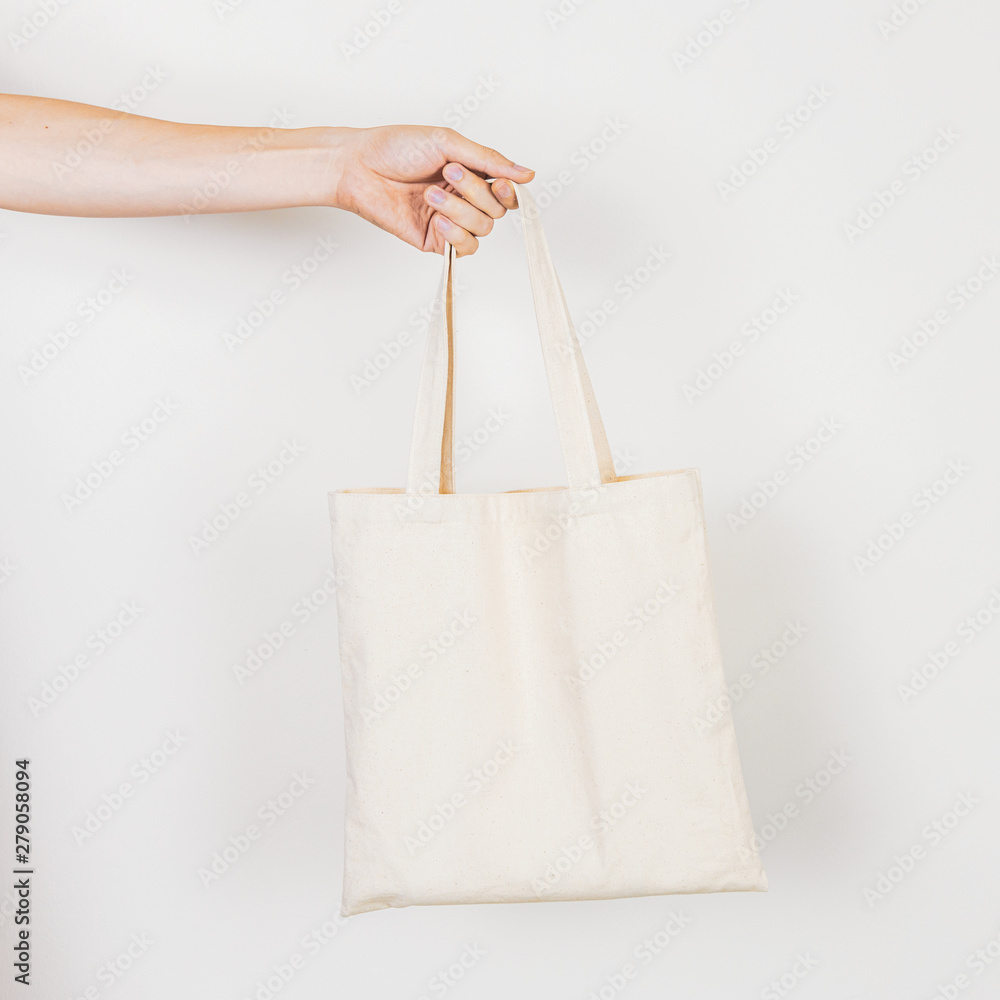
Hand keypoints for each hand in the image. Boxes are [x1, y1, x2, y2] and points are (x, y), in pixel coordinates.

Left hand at [329, 125, 534, 256]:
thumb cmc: (396, 148)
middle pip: (496, 210)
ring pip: (482, 228)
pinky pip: (465, 248)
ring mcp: (450, 221)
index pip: (506, 192)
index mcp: (470, 174)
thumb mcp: (448, 143)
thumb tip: (528, 175)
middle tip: (448, 173)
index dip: (507, 191)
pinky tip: (439, 219)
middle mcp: (463, 199)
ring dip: (460, 209)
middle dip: (475, 192)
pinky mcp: (435, 241)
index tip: (498, 182)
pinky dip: (457, 235)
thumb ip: (490, 160)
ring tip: (431, 193)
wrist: (359, 167)